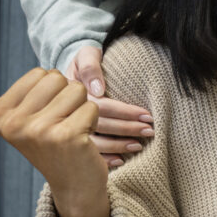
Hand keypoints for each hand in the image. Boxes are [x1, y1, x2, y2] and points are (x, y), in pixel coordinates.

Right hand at [0, 68, 109, 216]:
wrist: (74, 185)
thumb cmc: (55, 143)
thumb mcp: (31, 117)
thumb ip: (33, 91)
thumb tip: (49, 72)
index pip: (39, 73)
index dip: (54, 90)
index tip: (47, 114)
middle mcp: (13, 124)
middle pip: (57, 77)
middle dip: (69, 95)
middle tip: (63, 122)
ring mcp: (38, 131)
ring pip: (77, 90)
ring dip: (81, 108)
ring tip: (72, 130)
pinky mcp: (66, 137)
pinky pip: (92, 107)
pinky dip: (92, 120)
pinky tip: (82, 140)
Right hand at [66, 46, 153, 166]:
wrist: (69, 73)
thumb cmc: (85, 61)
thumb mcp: (86, 55)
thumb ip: (91, 66)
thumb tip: (97, 89)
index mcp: (71, 94)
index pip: (101, 106)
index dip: (125, 112)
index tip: (147, 115)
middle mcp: (66, 113)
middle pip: (99, 125)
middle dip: (127, 129)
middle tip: (149, 131)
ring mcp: (66, 128)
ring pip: (93, 142)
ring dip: (118, 146)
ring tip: (139, 146)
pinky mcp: (70, 138)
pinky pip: (86, 152)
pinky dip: (104, 158)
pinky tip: (120, 161)